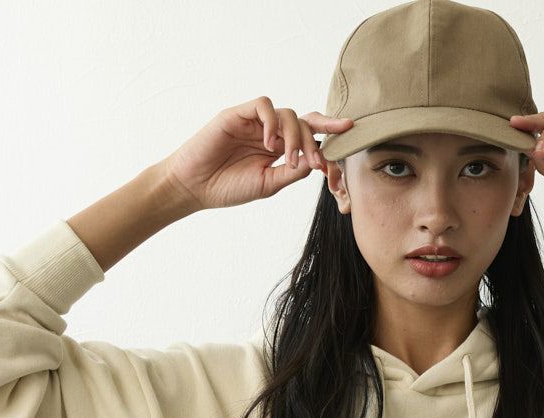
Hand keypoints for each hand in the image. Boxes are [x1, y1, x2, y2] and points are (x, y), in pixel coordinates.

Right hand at [161, 97, 353, 210]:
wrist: (195, 186)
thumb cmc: (228, 187)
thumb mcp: (267, 184)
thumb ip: (292, 172)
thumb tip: (317, 160)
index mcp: (278, 149)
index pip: (308, 134)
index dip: (328, 133)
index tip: (348, 135)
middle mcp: (269, 132)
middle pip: (303, 121)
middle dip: (316, 137)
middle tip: (317, 161)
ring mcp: (254, 122)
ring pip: (287, 114)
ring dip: (294, 137)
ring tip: (288, 160)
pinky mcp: (238, 114)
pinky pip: (263, 105)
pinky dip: (272, 122)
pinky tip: (269, 144)